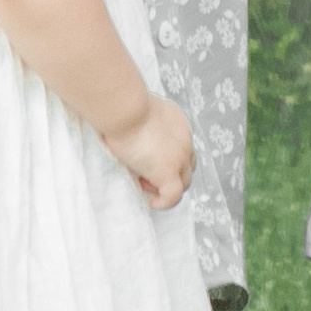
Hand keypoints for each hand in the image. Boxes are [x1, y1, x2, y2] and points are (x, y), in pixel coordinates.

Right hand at [111, 94, 197, 210]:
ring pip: (184, 182)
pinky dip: (165, 202)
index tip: (149, 160)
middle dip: (170, 174)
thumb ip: (142, 127)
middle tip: (145, 173)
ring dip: (166, 187)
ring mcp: (179, 157)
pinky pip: (173, 196)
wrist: (125, 109)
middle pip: (187, 166)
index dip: (169, 158)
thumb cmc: (123, 108)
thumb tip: (129, 137)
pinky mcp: (168, 172)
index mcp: (177, 123)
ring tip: (144, 183)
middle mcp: (184, 140)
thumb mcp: (138, 115)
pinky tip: (153, 203)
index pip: (183, 147)